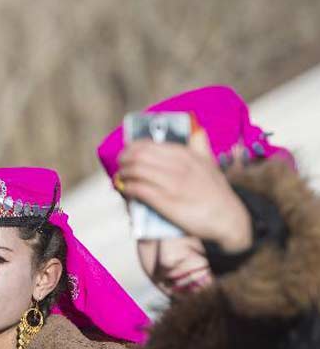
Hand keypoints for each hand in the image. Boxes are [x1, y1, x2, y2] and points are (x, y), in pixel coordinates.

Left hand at [117, 131, 252, 252]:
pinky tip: (125, 190)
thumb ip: (201, 146)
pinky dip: (127, 188)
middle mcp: (178, 166)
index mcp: (186, 154)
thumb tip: (197, 130)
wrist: (227, 218)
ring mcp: (172, 184)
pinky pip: (139, 190)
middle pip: (138, 156)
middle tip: (121, 166)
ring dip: (123, 174)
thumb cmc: (215, 192)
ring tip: (121, 178)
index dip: (132, 148)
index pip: (149, 144)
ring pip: (136, 171)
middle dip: (124, 160)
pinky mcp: (167, 202)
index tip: (127, 153)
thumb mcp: (210, 163)